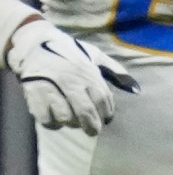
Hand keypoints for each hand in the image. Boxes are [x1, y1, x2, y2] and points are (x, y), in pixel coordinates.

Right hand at [5, 15, 136, 134]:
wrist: (34, 43)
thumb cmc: (69, 52)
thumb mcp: (95, 56)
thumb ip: (116, 71)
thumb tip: (136, 90)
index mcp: (87, 73)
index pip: (103, 99)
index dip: (107, 112)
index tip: (107, 118)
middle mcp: (70, 81)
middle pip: (86, 111)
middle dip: (92, 126)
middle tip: (93, 131)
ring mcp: (50, 87)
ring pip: (66, 117)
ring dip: (72, 124)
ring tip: (73, 122)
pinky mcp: (33, 93)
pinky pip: (45, 118)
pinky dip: (52, 123)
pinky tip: (56, 120)